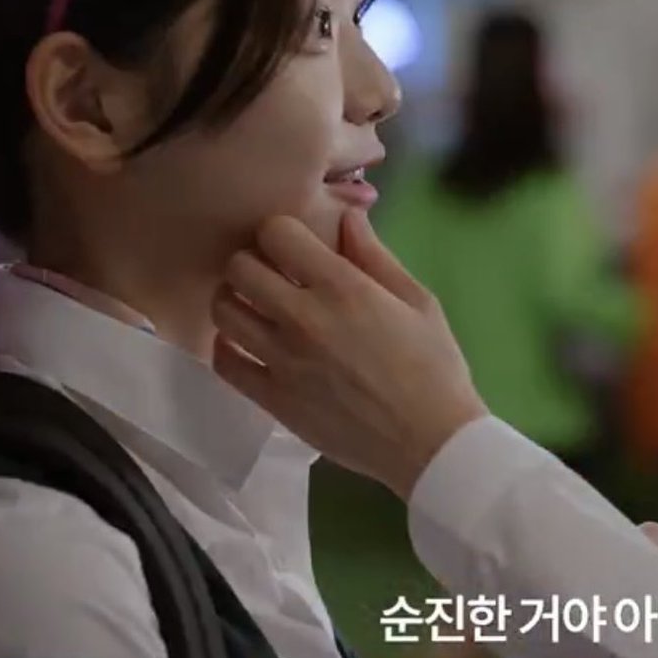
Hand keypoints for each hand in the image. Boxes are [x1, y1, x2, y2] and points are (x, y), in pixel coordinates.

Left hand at [214, 210, 489, 499]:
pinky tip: (246, 344)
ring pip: (223, 311)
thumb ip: (375, 256)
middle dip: (252, 262)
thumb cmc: (433, 367)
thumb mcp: (417, 300)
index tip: (293, 245)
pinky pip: (224, 362)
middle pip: (239, 268)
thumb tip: (346, 216)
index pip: (276, 233)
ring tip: (254, 307)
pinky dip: (226, 346)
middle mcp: (303, 318)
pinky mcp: (272, 398)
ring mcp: (282, 361)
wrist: (430, 441)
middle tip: (271, 275)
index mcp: (343, 288)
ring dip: (234, 300)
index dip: (281, 232)